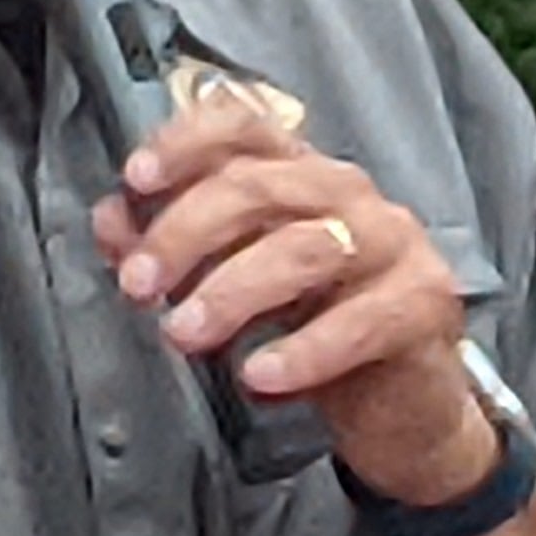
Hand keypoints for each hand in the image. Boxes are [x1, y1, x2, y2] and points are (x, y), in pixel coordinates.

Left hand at [90, 96, 500, 507]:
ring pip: (303, 248)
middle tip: (138, 284)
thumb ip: (173, 251)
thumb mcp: (232, 286)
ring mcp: (392, 245)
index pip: (244, 128)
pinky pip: (359, 320)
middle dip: (185, 233)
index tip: (136, 179)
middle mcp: (348, 195)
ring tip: (184, 334)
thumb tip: (111, 221)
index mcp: (299, 176)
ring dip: (230, 291)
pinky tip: (261, 375)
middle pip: (259, 187)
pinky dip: (304, 350)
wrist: (405, 407)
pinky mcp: (424, 303)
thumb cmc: (317, 330)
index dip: (187, 144)